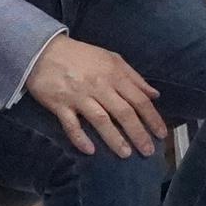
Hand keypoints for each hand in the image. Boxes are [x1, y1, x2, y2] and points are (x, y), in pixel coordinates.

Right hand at [26, 33, 167, 158]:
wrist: (44, 50)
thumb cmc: (81, 56)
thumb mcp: (112, 59)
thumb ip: (134, 77)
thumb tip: (154, 94)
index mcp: (114, 74)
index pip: (138, 99)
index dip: (152, 118)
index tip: (162, 134)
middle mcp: (99, 86)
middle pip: (123, 112)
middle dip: (138, 133)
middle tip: (148, 151)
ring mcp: (79, 96)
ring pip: (100, 120)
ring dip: (114, 138)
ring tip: (125, 154)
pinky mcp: (59, 105)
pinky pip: (71, 124)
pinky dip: (80, 138)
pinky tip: (90, 150)